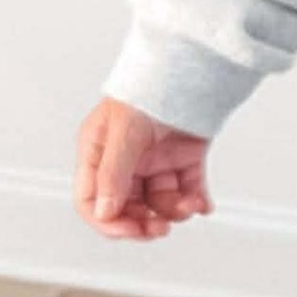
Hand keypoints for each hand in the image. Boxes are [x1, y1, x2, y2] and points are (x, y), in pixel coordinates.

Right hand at [75, 96, 213, 239]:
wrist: (191, 65)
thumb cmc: (148, 88)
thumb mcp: (124, 131)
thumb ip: (114, 173)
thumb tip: (105, 212)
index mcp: (98, 153)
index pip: (92, 201)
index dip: (109, 222)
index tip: (131, 231)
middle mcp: (124, 161)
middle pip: (127, 207)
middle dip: (145, 222)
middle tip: (161, 229)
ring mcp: (155, 161)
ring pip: (160, 201)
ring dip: (175, 209)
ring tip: (191, 205)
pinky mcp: (184, 158)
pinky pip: (188, 187)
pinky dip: (197, 199)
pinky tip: (204, 205)